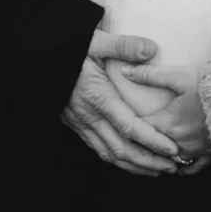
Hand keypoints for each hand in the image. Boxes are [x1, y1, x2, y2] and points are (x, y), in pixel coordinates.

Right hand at [61, 31, 179, 176]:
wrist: (37, 56)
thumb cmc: (68, 47)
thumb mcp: (96, 40)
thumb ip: (123, 45)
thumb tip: (151, 49)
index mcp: (98, 97)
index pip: (130, 127)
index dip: (152, 141)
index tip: (172, 149)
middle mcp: (89, 117)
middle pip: (122, 149)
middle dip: (149, 162)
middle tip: (173, 167)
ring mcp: (80, 124)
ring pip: (109, 155)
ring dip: (134, 166)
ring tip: (156, 170)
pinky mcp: (74, 125)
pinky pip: (98, 149)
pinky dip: (116, 159)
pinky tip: (128, 161)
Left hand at [122, 62, 210, 175]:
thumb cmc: (209, 87)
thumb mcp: (178, 76)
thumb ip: (150, 75)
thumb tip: (125, 72)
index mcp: (166, 124)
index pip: (138, 128)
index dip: (127, 124)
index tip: (119, 119)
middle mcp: (177, 142)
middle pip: (151, 147)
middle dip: (140, 142)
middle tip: (130, 136)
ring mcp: (194, 151)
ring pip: (168, 160)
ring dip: (158, 155)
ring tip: (150, 149)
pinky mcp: (209, 155)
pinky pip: (190, 168)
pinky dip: (181, 166)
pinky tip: (175, 163)